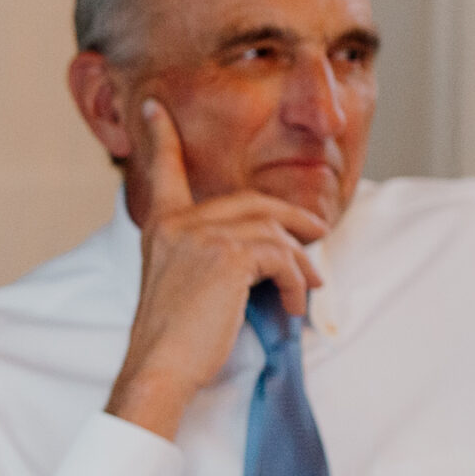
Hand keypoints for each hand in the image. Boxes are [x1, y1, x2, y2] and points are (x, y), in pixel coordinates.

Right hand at [106, 100, 328, 440]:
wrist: (160, 368)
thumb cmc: (172, 342)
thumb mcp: (181, 287)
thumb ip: (207, 257)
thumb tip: (262, 255)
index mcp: (161, 228)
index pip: (162, 172)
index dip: (160, 136)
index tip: (154, 106)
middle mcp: (178, 224)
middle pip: (252, 202)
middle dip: (293, 218)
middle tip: (320, 233)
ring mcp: (203, 236)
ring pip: (274, 231)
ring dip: (301, 262)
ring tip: (308, 287)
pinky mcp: (229, 256)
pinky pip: (283, 257)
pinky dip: (297, 282)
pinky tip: (294, 305)